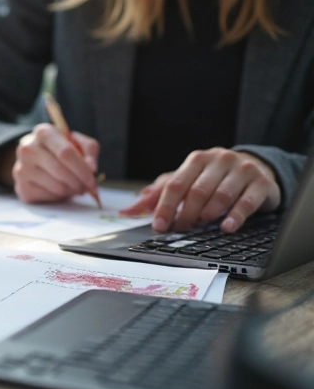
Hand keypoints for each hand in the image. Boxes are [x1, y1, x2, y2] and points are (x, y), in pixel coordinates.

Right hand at [9, 123, 99, 203]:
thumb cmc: (60, 149)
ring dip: (72, 190)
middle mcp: (27, 149)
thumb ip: (89, 150)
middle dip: (79, 182)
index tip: (92, 180)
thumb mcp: (77, 142)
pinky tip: (60, 190)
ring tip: (74, 186)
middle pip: (61, 171)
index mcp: (43, 132)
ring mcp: (21, 168)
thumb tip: (91, 168)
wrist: (35, 159)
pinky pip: (49, 197)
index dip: (82, 169)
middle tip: (86, 187)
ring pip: (57, 186)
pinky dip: (60, 197)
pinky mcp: (21, 187)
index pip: (65, 153)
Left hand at [121, 148, 280, 232]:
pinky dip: (235, 216)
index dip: (164, 206)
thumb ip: (158, 195)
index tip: (159, 226)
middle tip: (181, 229)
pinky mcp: (261, 183)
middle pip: (197, 191)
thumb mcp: (186, 181)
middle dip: (186, 213)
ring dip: (208, 213)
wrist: (257, 168)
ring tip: (201, 226)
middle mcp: (219, 161)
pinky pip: (247, 201)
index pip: (175, 184)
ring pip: (221, 195)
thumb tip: (128, 210)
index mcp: (196, 160)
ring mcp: (242, 170)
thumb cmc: (214, 177)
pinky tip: (226, 227)